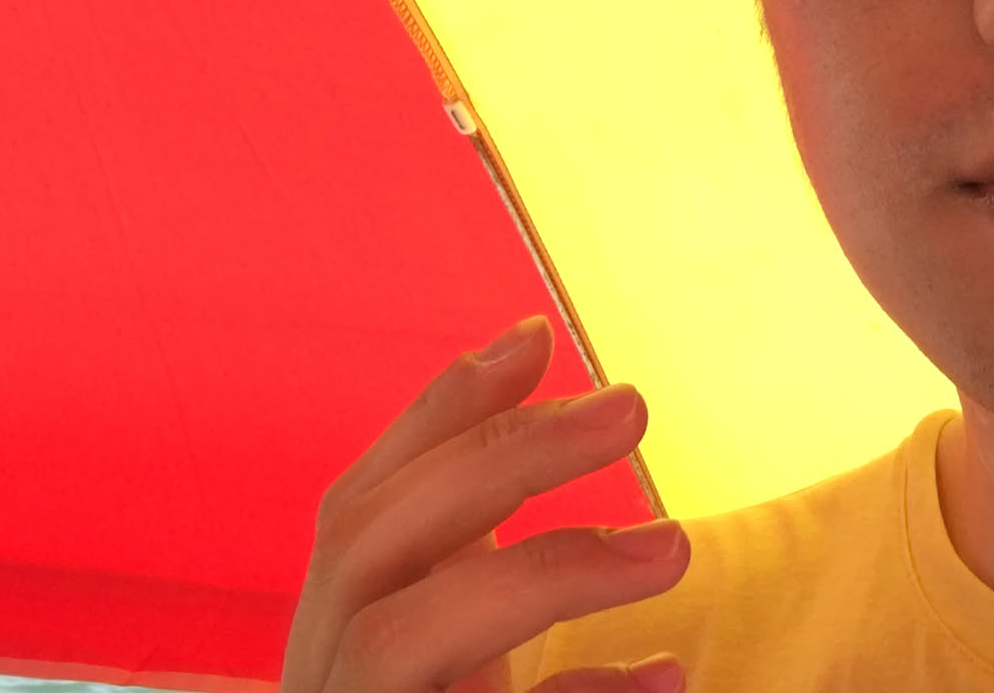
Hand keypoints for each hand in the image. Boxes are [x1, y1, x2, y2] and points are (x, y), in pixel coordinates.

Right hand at [280, 315, 689, 692]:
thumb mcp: (450, 601)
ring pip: (394, 640)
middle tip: (630, 408)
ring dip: (541, 574)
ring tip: (673, 547)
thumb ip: (475, 494)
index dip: (439, 411)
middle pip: (365, 542)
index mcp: (333, 623)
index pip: (358, 499)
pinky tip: (666, 674)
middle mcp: (320, 671)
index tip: (537, 335)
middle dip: (498, 459)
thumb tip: (527, 334)